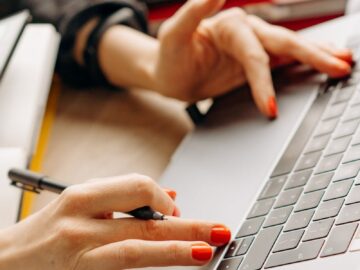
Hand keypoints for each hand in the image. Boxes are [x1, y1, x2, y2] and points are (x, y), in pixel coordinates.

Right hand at [0, 174, 230, 269]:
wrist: (6, 263)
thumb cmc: (45, 232)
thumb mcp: (80, 205)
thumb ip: (123, 199)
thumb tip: (169, 198)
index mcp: (83, 198)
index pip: (137, 188)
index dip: (164, 200)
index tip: (178, 211)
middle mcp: (81, 225)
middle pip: (145, 223)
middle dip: (188, 226)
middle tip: (219, 229)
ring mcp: (79, 256)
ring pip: (136, 251)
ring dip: (175, 251)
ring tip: (206, 250)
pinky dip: (148, 268)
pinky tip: (169, 263)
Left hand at [154, 0, 352, 117]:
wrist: (169, 75)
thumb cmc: (169, 56)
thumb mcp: (173, 34)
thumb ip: (194, 11)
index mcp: (230, 26)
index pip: (254, 55)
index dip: (263, 82)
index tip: (270, 107)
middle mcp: (245, 33)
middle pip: (284, 44)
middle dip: (313, 56)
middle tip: (340, 66)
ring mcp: (251, 49)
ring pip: (290, 49)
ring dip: (317, 55)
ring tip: (343, 60)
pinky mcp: (252, 64)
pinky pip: (281, 63)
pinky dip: (302, 64)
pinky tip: (320, 65)